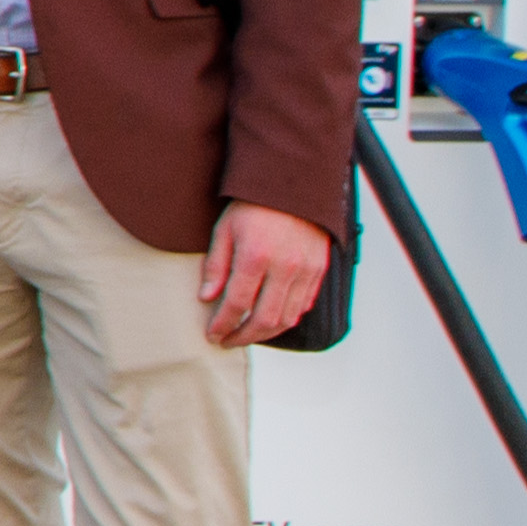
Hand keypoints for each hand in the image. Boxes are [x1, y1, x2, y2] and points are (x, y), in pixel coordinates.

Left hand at [199, 199, 332, 347]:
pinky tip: (270, 320)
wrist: (294, 184)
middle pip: (264, 319)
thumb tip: (206, 298)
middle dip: (243, 336)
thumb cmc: (254, 204)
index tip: (212, 334)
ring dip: (266, 333)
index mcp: (256, 257)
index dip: (223, 324)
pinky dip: (287, 318)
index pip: (237, 304)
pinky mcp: (319, 270)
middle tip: (227, 341)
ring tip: (246, 334)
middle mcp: (285, 268)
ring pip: (287, 318)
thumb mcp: (225, 229)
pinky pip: (304, 305)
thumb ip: (216, 266)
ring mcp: (306, 270)